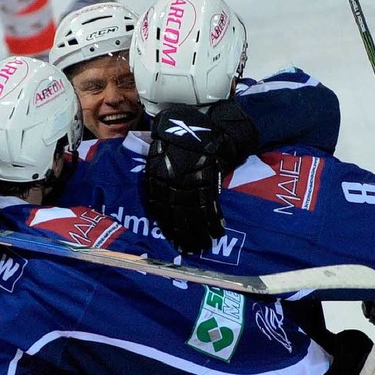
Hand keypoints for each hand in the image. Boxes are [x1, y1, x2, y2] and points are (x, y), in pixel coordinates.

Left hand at [145, 102, 258, 252]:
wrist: (192, 125)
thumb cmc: (172, 141)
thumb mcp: (155, 158)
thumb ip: (157, 179)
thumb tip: (159, 201)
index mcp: (156, 181)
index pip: (160, 211)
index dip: (168, 228)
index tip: (175, 240)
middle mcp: (171, 187)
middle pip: (178, 217)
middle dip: (186, 235)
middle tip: (192, 249)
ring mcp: (190, 185)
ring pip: (195, 215)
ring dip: (202, 233)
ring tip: (206, 245)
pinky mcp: (207, 182)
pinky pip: (211, 206)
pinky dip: (215, 220)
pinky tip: (219, 230)